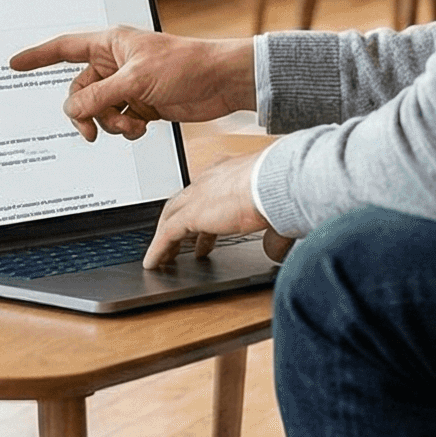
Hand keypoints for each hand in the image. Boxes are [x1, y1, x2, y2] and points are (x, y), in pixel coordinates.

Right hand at [7, 27, 256, 139]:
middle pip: (80, 90)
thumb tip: (74, 110)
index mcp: (110, 44)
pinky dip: (124, 129)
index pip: (64, 47)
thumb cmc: (186, 65)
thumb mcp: (136, 81)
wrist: (220, 83)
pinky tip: (142, 128)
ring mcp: (127, 85)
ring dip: (110, 123)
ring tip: (131, 127)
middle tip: (93, 129)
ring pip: (97, 110)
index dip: (38, 56)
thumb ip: (100, 96)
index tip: (15, 63)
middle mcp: (115, 63)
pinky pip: (116, 120)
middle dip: (86, 112)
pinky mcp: (140, 104)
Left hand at [144, 154, 293, 268]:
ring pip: (171, 216)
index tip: (204, 229)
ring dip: (165, 236)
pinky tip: (153, 263)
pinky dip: (158, 249)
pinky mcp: (190, 214)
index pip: (209, 192)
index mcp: (232, 173)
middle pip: (184, 202)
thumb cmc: (282, 189)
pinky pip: (167, 234)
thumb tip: (273, 252)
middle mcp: (211, 179)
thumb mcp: (278, 214)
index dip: (204, 211)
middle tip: (177, 243)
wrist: (276, 182)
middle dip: (179, 223)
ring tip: (161, 256)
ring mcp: (198, 195)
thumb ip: (273, 235)